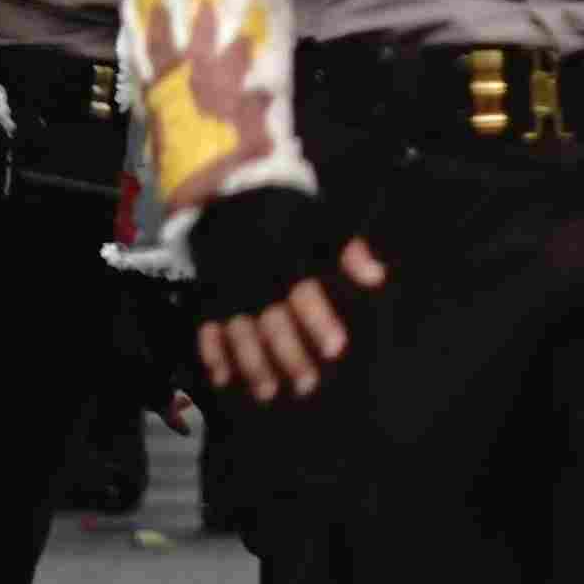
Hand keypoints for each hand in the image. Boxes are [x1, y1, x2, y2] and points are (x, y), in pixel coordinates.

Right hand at [190, 189, 391, 404]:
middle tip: (308, 383)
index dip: (319, 320)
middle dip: (288, 354)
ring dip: (253, 364)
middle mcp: (257, 278)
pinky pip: (205, 326)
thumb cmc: (287, 214)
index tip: (336, 348)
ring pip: (240, 332)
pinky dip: (211, 352)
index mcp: (287, 259)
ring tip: (269, 392)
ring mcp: (229, 289)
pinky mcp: (210, 294)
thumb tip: (378, 277)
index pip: (304, 294)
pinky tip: (221, 378)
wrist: (230, 191)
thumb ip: (350, 251)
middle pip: (272, 322)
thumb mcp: (322, 222)